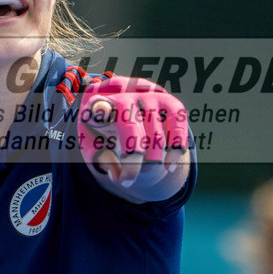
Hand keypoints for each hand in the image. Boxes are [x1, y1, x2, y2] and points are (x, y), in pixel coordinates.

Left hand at [77, 75, 189, 197]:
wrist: (126, 112)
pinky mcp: (170, 101)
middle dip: (132, 157)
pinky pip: (178, 125)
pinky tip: (170, 166)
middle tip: (128, 182)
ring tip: (147, 173)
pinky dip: (176, 148)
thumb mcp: (94, 145)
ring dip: (154, 158)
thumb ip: (101, 159)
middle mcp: (125, 91)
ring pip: (155, 129)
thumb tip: (117, 176)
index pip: (97, 104)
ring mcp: (149, 94)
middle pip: (130, 123)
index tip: (98, 112)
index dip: (99, 109)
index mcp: (99, 101)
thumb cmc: (104, 132)